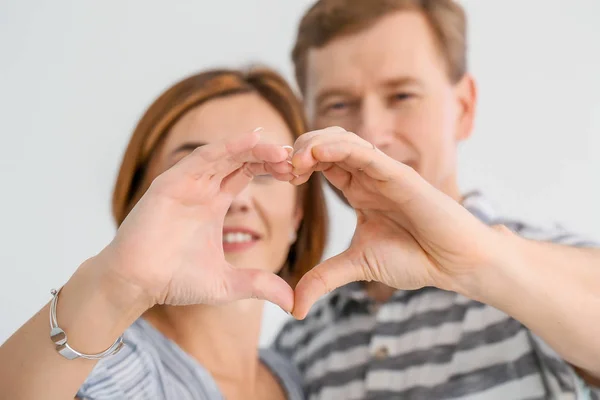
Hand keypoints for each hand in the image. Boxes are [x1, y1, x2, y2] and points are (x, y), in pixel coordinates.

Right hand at [96, 130, 295, 311]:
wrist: (136, 284)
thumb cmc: (174, 281)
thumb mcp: (227, 283)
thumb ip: (259, 285)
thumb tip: (292, 302)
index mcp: (213, 203)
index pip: (245, 173)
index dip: (269, 168)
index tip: (295, 172)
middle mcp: (200, 188)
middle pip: (239, 160)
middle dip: (266, 155)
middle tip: (293, 157)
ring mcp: (185, 183)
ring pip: (224, 155)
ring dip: (252, 148)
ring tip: (279, 148)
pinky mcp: (169, 183)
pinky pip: (201, 159)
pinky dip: (226, 148)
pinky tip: (250, 140)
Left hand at [289, 127, 500, 317]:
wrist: (453, 264)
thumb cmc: (414, 258)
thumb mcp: (357, 266)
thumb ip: (323, 279)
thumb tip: (293, 307)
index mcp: (358, 190)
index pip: (321, 163)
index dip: (297, 164)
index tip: (277, 176)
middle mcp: (368, 176)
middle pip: (327, 144)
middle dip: (299, 149)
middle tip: (279, 167)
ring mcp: (384, 173)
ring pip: (344, 141)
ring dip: (313, 144)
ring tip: (293, 162)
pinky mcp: (400, 175)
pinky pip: (366, 153)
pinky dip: (340, 148)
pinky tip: (316, 153)